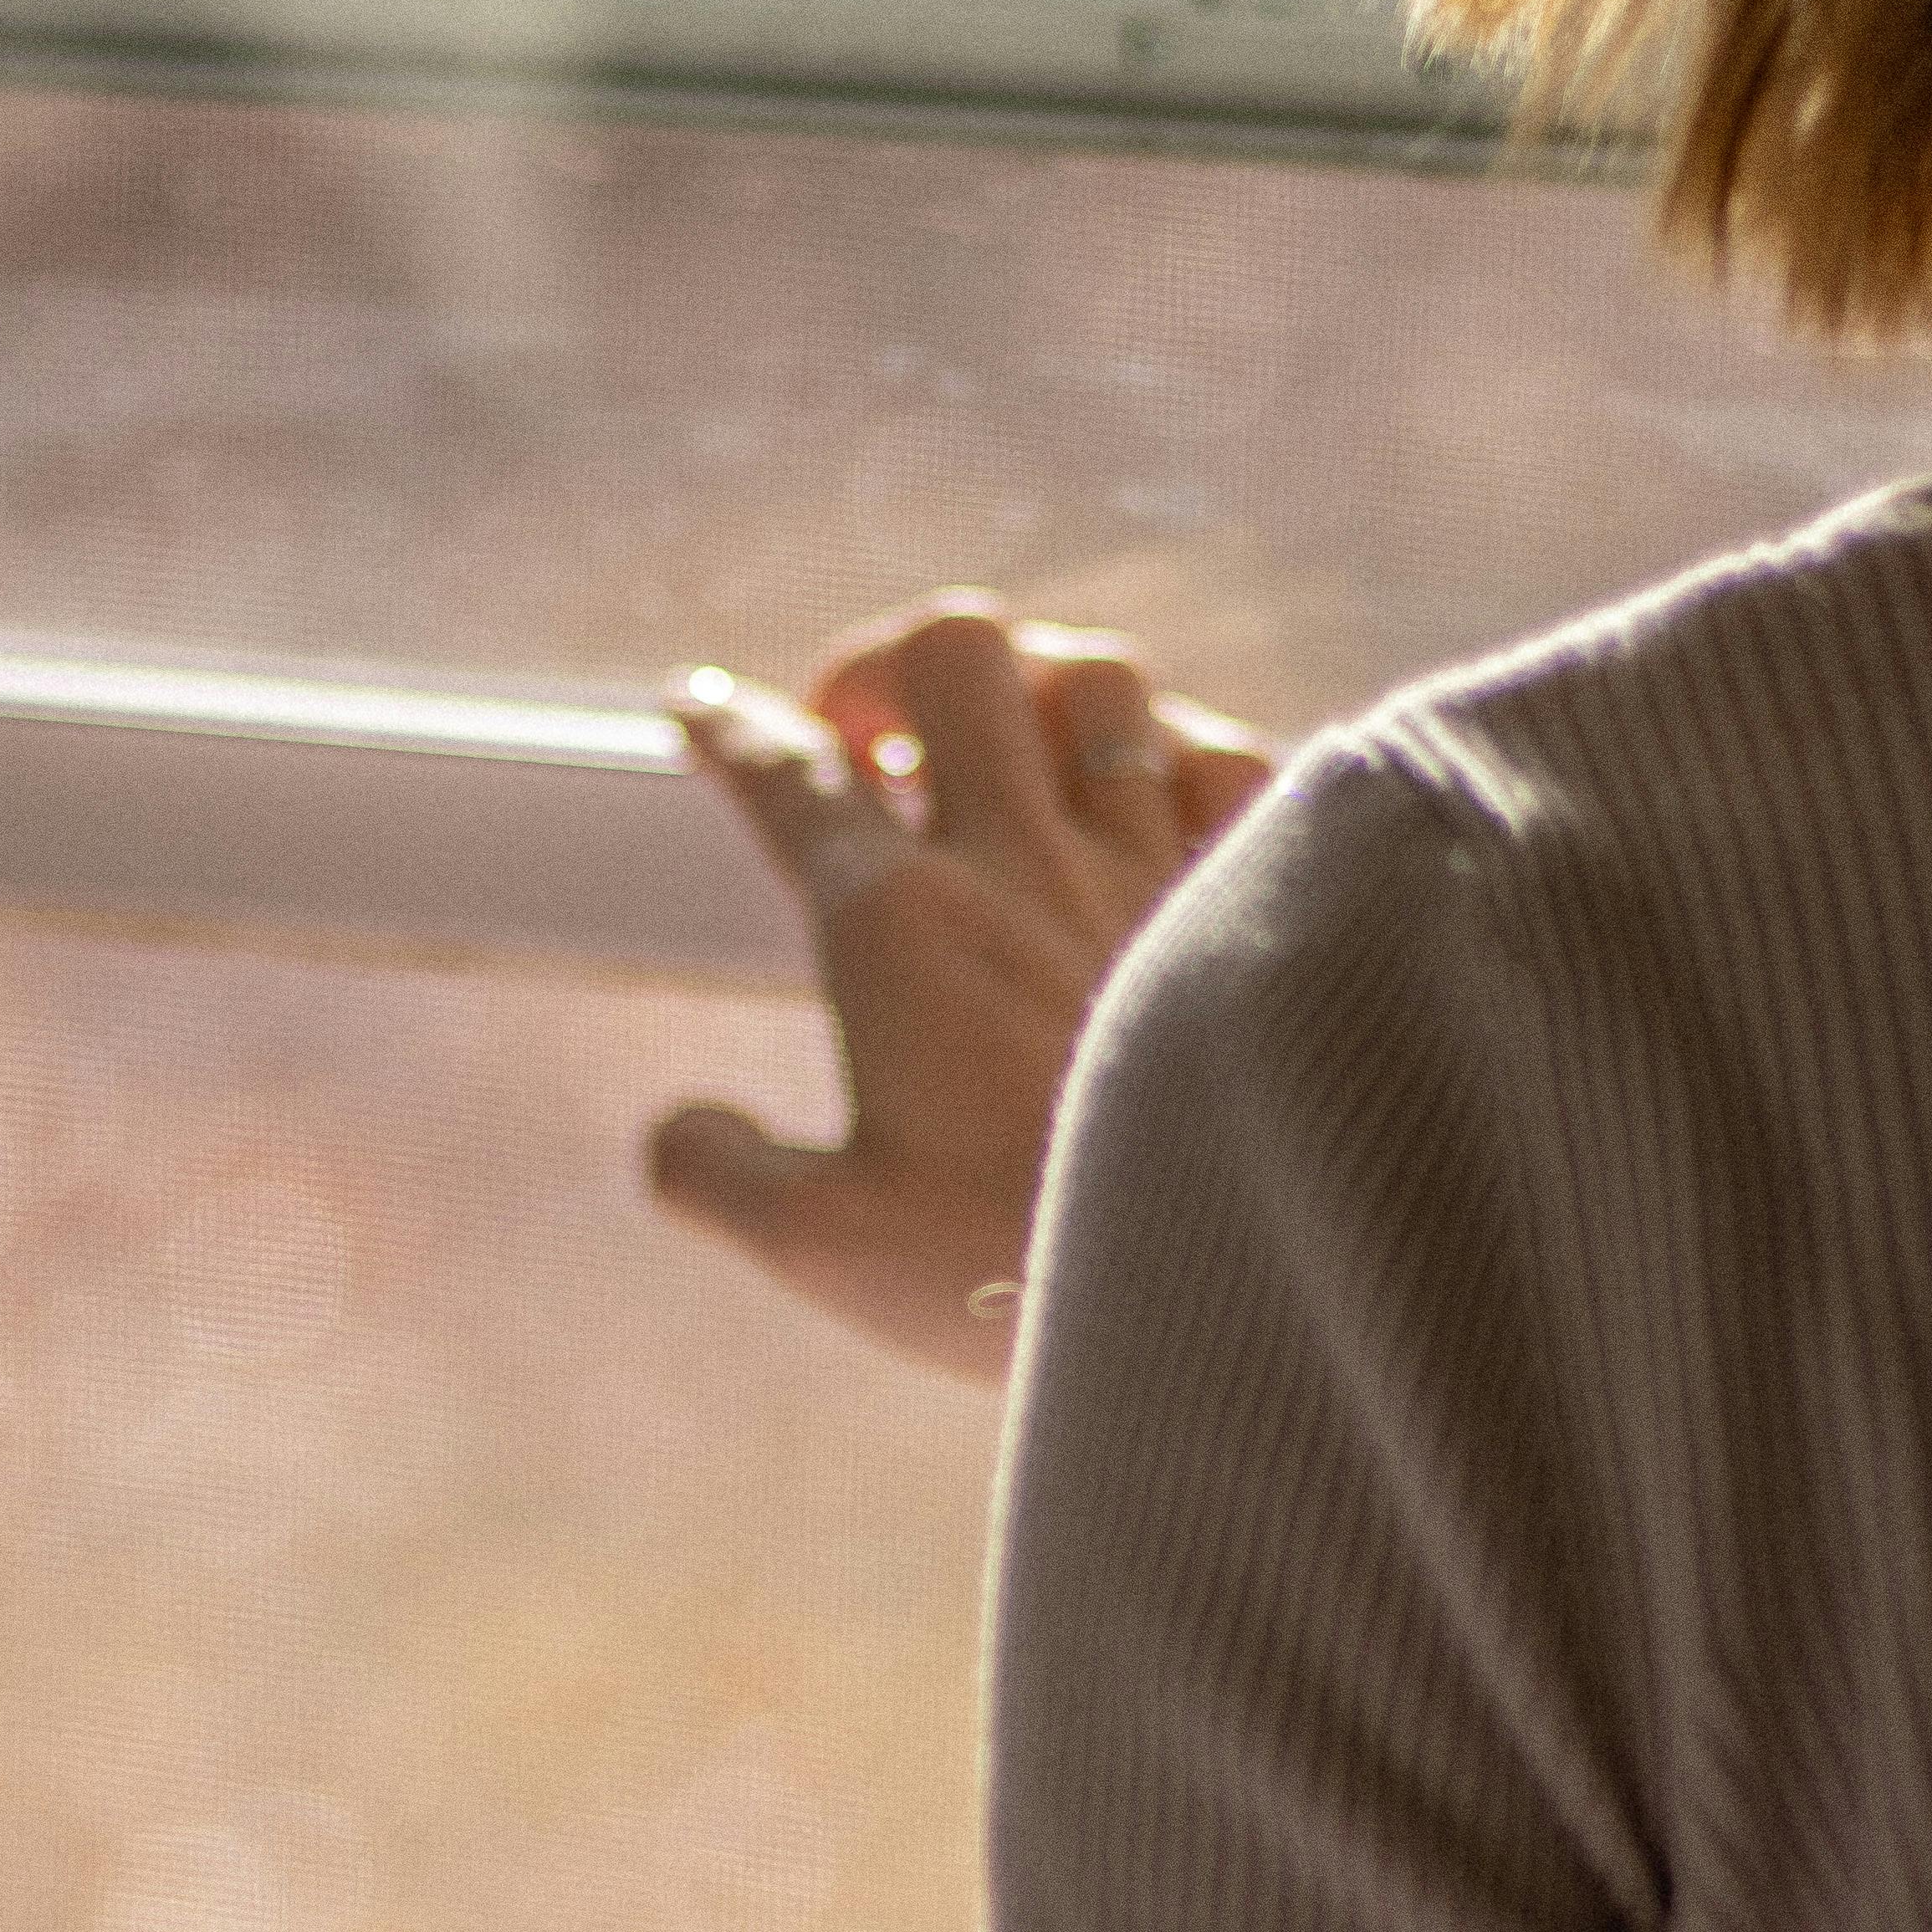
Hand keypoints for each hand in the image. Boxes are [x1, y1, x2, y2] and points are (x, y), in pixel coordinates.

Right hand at [651, 597, 1277, 1380]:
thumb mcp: (822, 1246)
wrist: (1219, 1276)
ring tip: (1011, 759)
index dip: (731, 729)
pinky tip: (1156, 802)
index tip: (703, 708)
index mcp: (898, 924)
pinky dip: (1184, 759)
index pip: (791, 779)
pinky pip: (1229, 757)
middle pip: (952, 655)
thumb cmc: (1009, 1265)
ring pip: (1096, 682)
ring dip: (1037, 696)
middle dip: (888, 666)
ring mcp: (1151, 864)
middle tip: (869, 740)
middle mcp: (1025, 858)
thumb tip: (678, 1135)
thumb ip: (718, 1177)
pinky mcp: (1253, 902)